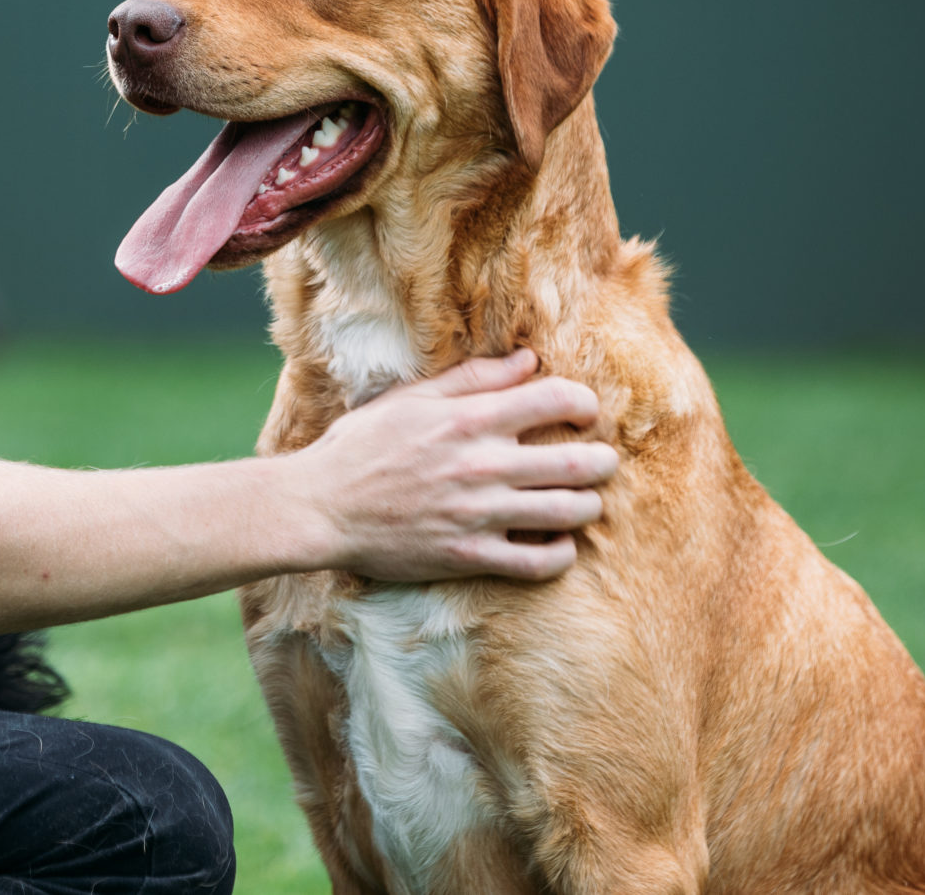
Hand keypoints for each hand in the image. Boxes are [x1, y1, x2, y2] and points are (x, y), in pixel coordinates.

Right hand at [288, 349, 615, 583]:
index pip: (558, 400)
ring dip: (587, 505)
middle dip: (602, 461)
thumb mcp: (411, 399)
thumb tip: (528, 361)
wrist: (321, 508)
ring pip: (570, 512)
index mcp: (470, 419)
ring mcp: (480, 514)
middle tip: (599, 461)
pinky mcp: (472, 556)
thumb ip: (474, 379)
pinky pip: (541, 563)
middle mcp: (484, 465)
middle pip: (581, 463)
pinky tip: (557, 543)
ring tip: (581, 501)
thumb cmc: (362, 446)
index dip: (585, 403)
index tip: (584, 412)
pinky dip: (561, 553)